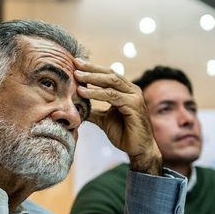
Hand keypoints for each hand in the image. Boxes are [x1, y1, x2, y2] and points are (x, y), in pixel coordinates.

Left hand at [76, 59, 162, 174]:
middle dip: (91, 68)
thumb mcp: (104, 120)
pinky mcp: (134, 105)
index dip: (92, 69)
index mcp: (126, 90)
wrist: (139, 150)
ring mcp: (134, 96)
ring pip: (111, 82)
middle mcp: (132, 90)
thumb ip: (93, 111)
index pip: (108, 74)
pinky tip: (83, 92)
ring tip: (76, 76)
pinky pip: (112, 96)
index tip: (76, 64)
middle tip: (75, 63)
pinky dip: (96, 93)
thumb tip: (75, 107)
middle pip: (110, 73)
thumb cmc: (125, 134)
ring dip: (92, 78)